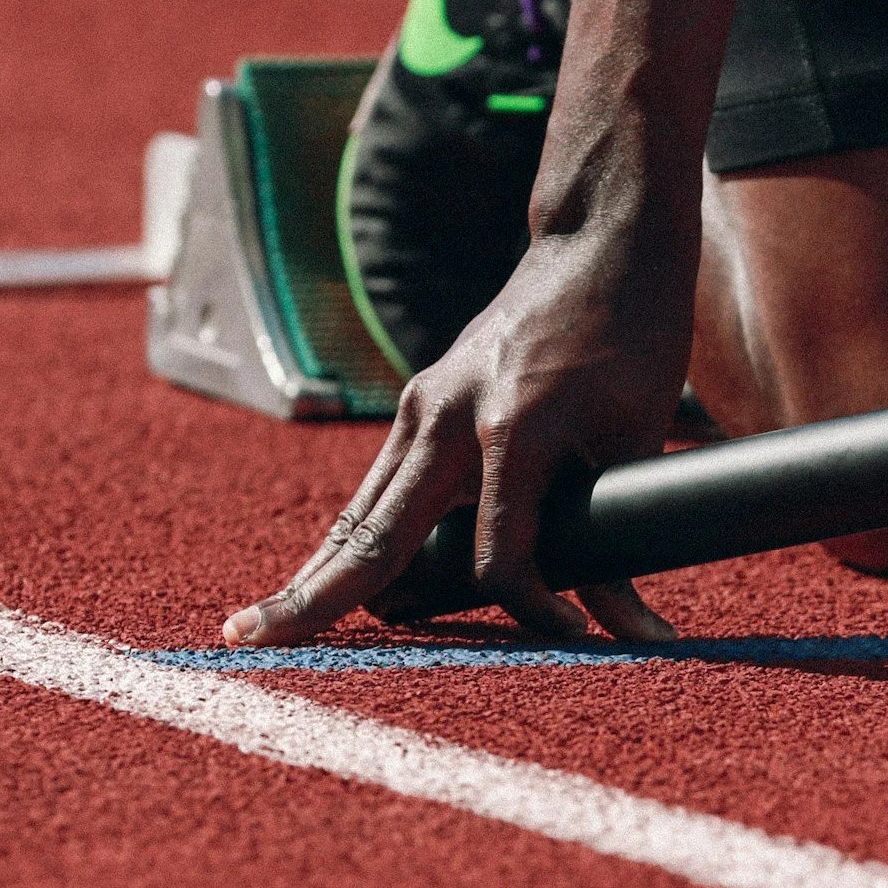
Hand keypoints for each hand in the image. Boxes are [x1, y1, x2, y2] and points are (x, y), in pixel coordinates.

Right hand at [221, 222, 696, 644]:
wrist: (600, 244)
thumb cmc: (633, 336)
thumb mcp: (638, 436)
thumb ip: (620, 533)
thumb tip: (630, 628)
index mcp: (512, 428)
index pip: (498, 558)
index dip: (535, 610)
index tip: (576, 639)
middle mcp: (448, 417)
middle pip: (375, 536)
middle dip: (317, 598)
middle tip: (249, 643)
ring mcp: (425, 405)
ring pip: (361, 512)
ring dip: (319, 571)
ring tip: (263, 627)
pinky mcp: (422, 402)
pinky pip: (379, 485)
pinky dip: (353, 536)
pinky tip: (322, 578)